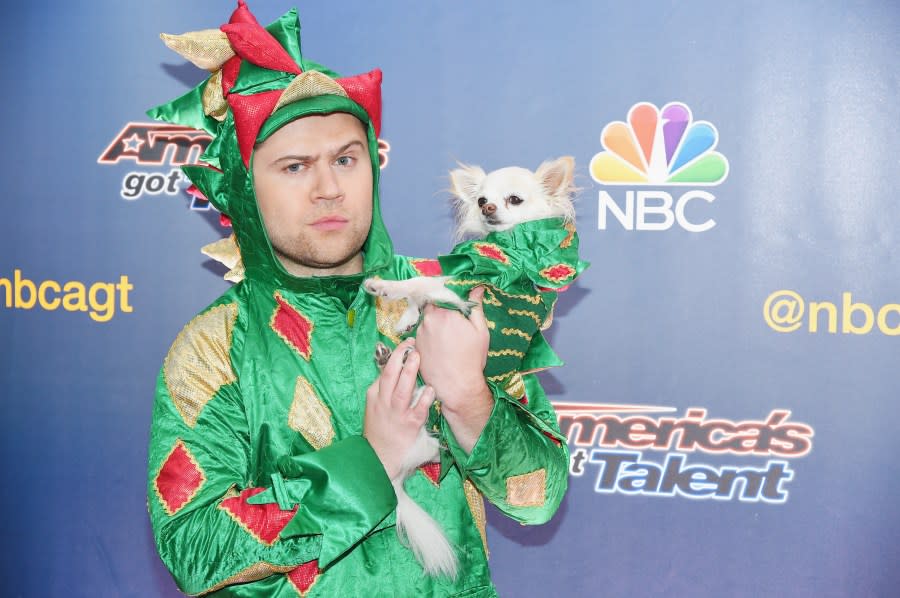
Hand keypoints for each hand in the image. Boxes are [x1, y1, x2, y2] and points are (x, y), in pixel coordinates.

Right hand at [364, 338, 434, 478]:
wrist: (379, 459)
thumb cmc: (380, 431)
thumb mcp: (375, 407)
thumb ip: (385, 389)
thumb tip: (398, 369)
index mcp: (374, 395)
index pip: (384, 371)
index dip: (395, 356)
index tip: (406, 345)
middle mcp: (384, 402)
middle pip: (390, 374)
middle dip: (400, 357)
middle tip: (411, 344)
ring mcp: (397, 413)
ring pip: (402, 388)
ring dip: (410, 370)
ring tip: (418, 356)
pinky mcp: (410, 425)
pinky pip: (419, 408)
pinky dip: (425, 397)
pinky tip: (431, 388)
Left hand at [416, 287, 493, 452]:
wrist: (456, 385)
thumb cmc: (471, 358)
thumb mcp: (480, 331)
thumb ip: (476, 307)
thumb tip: (477, 288)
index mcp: (444, 313)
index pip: (443, 294)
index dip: (450, 297)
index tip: (456, 302)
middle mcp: (428, 320)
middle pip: (433, 307)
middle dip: (442, 310)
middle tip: (453, 320)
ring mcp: (419, 334)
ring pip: (427, 321)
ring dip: (435, 323)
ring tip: (448, 337)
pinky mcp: (415, 346)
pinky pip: (422, 334)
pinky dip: (430, 336)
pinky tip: (441, 346)